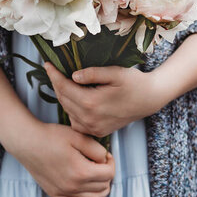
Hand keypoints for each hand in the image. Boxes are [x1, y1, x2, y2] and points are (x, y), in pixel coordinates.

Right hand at [8, 122, 114, 196]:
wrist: (27, 141)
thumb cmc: (50, 136)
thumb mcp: (77, 136)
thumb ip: (96, 149)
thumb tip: (104, 159)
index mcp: (81, 171)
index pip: (108, 174)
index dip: (111, 163)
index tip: (106, 155)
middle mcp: (73, 186)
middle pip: (103, 187)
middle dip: (107, 174)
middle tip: (101, 163)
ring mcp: (63, 192)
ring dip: (101, 190)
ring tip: (98, 177)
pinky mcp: (55, 193)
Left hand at [43, 62, 171, 137]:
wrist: (150, 99)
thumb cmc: (134, 82)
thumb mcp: (115, 72)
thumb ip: (93, 73)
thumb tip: (74, 75)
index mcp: (91, 102)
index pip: (63, 87)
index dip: (53, 75)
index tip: (47, 64)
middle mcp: (89, 119)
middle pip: (63, 99)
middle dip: (56, 84)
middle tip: (52, 70)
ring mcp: (93, 128)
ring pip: (68, 111)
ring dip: (63, 97)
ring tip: (62, 82)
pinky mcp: (98, 132)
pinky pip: (76, 122)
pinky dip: (72, 110)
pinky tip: (75, 99)